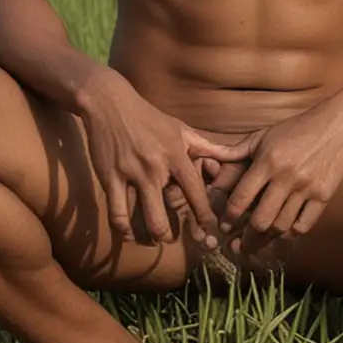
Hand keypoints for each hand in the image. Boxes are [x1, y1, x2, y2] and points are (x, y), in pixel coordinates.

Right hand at [77, 70, 252, 247]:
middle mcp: (155, 168)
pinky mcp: (109, 178)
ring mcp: (131, 175)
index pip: (195, 193)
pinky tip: (130, 234)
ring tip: (154, 239)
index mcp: (176, 156)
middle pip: (165, 217)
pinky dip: (124, 231)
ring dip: (150, 236)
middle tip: (174, 239)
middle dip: (170, 236)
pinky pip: (117, 214)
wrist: (110, 103)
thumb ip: (207, 147)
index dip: (204, 217)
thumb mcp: (180, 129)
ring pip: (142, 219)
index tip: (210, 234)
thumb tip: (233, 155)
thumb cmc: (149, 118)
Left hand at [219, 101, 342, 246]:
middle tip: (237, 246)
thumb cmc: (297, 128)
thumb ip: (236, 151)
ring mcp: (307, 188)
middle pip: (261, 220)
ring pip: (282, 227)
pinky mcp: (325, 196)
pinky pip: (304, 225)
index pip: (241, 198)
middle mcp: (286, 177)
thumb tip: (208, 156)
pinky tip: (284, 231)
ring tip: (258, 242)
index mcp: (268, 161)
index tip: (224, 225)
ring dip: (268, 238)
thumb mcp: (264, 135)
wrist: (339, 124)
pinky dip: (292, 232)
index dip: (229, 217)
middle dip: (246, 238)